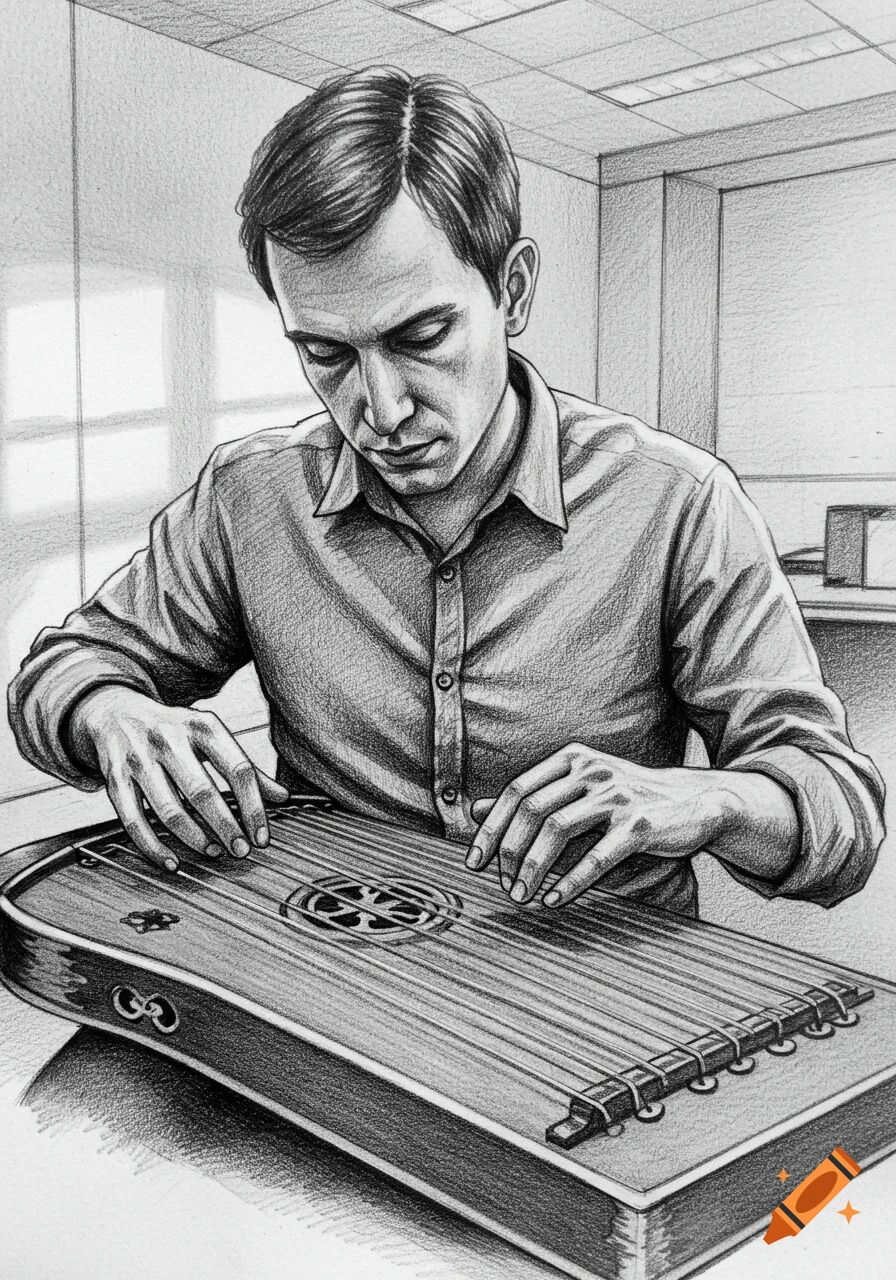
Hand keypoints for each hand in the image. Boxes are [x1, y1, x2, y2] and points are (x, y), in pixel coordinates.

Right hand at [69, 686, 288, 870]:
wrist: (115, 711)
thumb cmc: (175, 730)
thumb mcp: (212, 737)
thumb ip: (246, 767)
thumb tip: (282, 797)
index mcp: (202, 725)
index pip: (238, 770)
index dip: (253, 808)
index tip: (262, 837)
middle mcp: (169, 738)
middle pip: (203, 791)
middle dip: (225, 827)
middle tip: (240, 852)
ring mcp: (138, 758)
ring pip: (168, 809)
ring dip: (194, 838)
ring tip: (213, 852)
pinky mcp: (113, 777)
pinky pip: (133, 820)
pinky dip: (153, 847)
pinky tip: (172, 862)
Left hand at [465, 743, 743, 908]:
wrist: (695, 802)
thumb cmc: (627, 800)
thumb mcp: (578, 790)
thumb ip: (530, 799)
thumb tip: (474, 811)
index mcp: (570, 758)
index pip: (516, 791)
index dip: (491, 827)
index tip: (474, 861)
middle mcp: (590, 770)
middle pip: (532, 810)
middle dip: (509, 852)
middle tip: (502, 885)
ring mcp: (615, 794)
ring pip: (558, 830)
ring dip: (533, 868)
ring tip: (522, 896)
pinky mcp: (639, 823)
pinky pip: (597, 856)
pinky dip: (571, 881)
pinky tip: (554, 900)